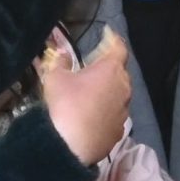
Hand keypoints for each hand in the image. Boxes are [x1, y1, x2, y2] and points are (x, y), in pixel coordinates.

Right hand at [40, 30, 132, 165]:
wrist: (70, 146)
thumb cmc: (65, 104)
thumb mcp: (55, 78)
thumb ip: (61, 62)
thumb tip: (62, 53)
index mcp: (111, 70)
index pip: (119, 48)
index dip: (114, 39)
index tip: (108, 34)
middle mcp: (124, 88)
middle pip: (120, 72)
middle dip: (109, 68)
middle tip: (94, 68)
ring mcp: (124, 111)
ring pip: (120, 95)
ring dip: (109, 91)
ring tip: (92, 93)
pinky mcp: (119, 131)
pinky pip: (115, 115)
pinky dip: (107, 111)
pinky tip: (94, 116)